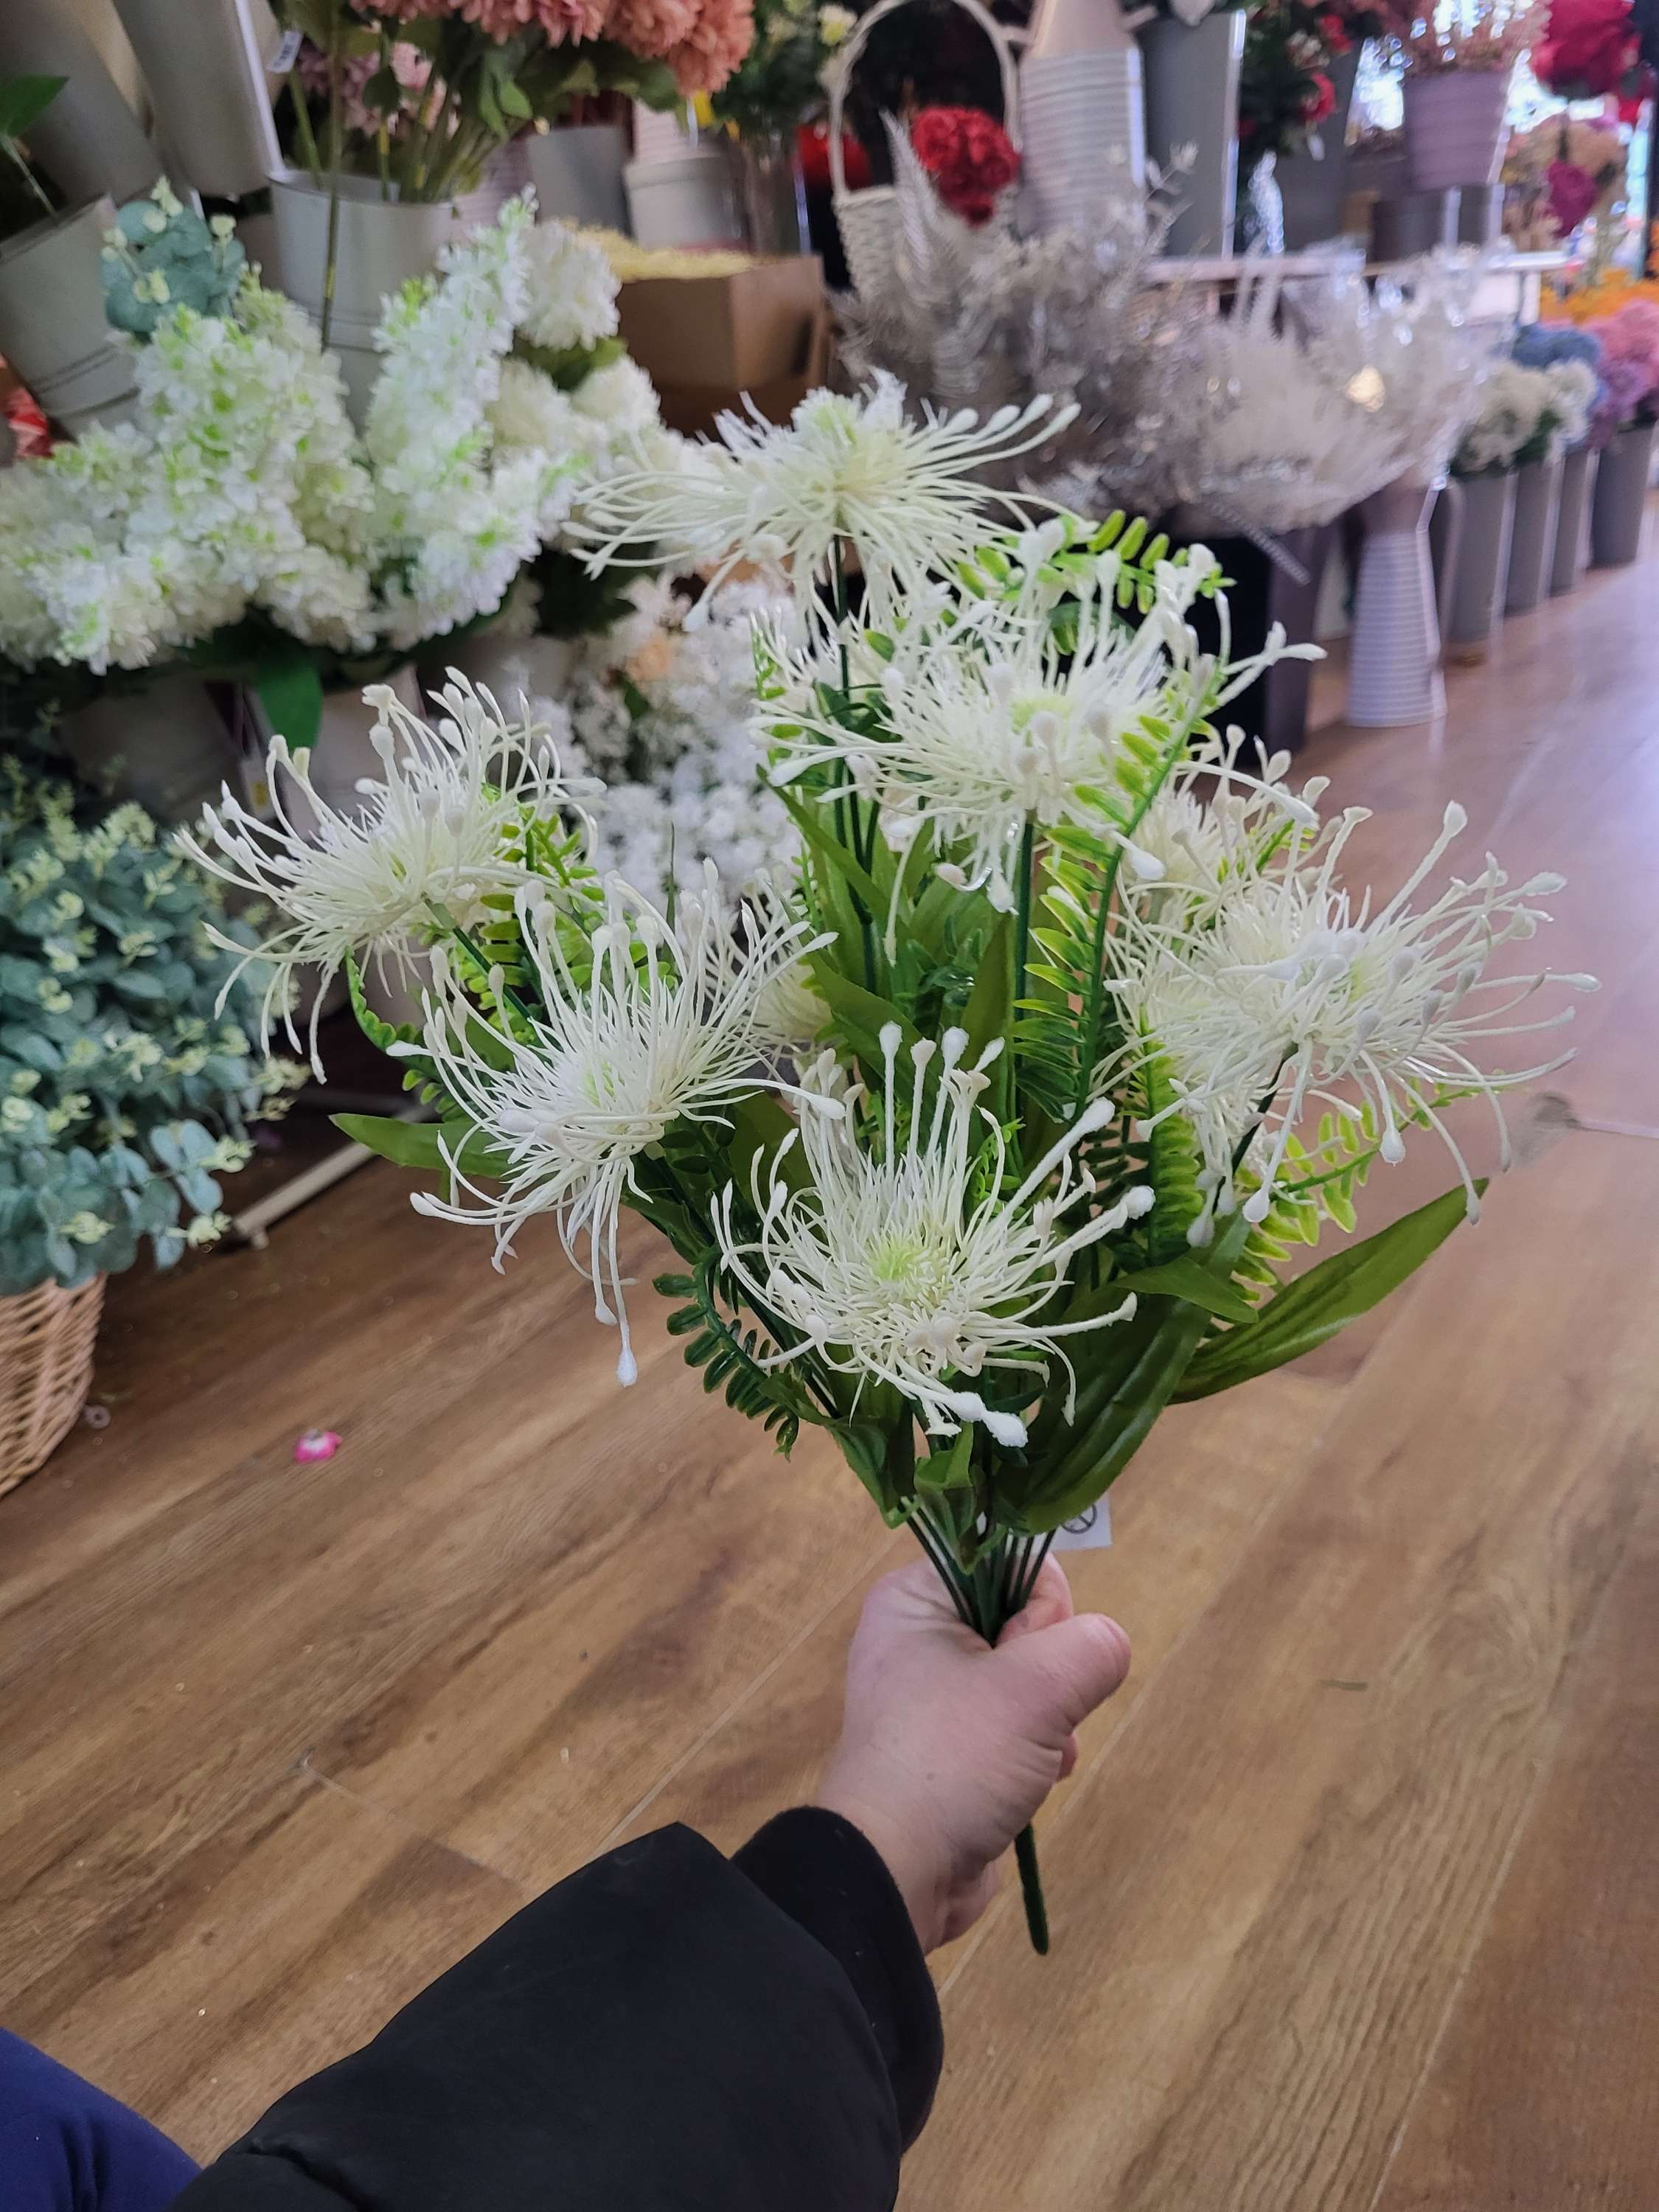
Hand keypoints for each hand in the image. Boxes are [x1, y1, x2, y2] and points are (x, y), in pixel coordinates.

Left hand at [816, 1556, 1130, 1950]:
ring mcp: (935, 1696)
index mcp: (916, 1598)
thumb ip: (1090, 1647)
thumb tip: (1104, 1645)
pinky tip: (1036, 1781)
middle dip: (1052, 1674)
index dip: (1041, 1606)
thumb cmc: (952, 1760)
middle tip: (1029, 1712)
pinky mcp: (952, 1747)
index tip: (1025, 1654)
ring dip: (1052, 1720)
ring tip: (1035, 1756)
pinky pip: (1016, 1725)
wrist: (897, 1873)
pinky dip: (1037, 1751)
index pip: (1011, 1561)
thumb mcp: (1034, 1690)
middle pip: (1027, 1621)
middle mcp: (919, 1636)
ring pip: (1030, 1679)